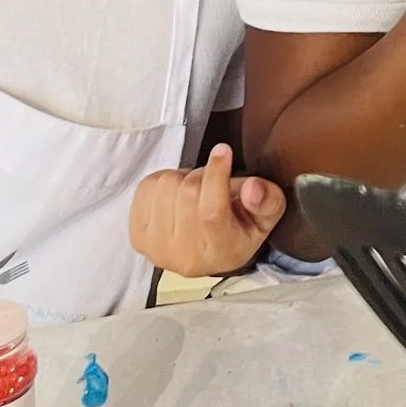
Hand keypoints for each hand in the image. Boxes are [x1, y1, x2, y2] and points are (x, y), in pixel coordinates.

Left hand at [127, 144, 285, 276]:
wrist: (206, 255)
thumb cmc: (237, 231)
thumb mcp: (265, 218)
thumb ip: (267, 201)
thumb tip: (253, 188)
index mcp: (221, 251)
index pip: (211, 210)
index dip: (216, 175)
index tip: (223, 150)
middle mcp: (185, 256)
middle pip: (188, 192)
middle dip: (203, 175)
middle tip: (211, 182)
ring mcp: (157, 248)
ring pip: (167, 185)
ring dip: (182, 178)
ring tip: (193, 192)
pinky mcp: (138, 236)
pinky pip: (147, 187)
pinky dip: (163, 182)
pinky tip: (175, 197)